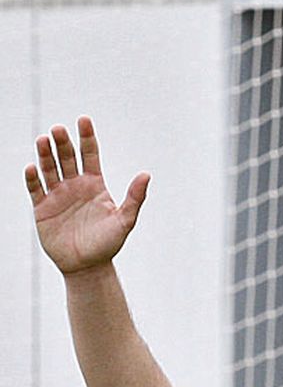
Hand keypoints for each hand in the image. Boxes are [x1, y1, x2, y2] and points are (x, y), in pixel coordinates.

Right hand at [26, 118, 149, 276]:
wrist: (87, 267)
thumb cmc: (108, 244)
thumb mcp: (125, 221)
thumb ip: (134, 198)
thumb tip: (146, 174)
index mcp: (95, 184)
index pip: (90, 154)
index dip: (87, 137)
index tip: (83, 120)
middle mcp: (75, 185)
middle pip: (67, 157)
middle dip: (62, 142)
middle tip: (58, 129)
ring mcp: (57, 195)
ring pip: (49, 168)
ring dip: (45, 154)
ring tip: (43, 140)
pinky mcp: (42, 208)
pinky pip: (35, 189)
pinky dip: (32, 178)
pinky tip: (32, 167)